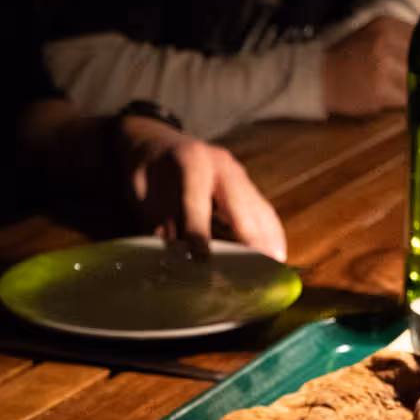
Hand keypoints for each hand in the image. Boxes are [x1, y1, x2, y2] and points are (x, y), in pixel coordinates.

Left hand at [116, 118, 286, 261]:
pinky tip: (277, 257)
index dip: (199, 232)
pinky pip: (265, 214)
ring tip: (273, 271)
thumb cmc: (149, 173)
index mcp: (190, 161)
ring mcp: (239, 176)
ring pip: (259, 211)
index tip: (202, 259)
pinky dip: (272, 236)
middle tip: (253, 273)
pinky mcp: (249, 188)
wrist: (160, 146)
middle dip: (248, 241)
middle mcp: (221, 165)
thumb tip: (171, 255)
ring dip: (268, 242)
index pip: (196, 201)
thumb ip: (157, 221)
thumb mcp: (142, 194)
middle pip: (240, 207)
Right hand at [323, 16, 411, 117]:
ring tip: (408, 93)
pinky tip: (398, 101)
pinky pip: (406, 98)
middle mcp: (387, 41)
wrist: (318, 76)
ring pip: (416, 80)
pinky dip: (406, 102)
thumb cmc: (345, 58)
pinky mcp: (381, 89)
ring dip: (416, 89)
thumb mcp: (371, 34)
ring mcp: (384, 66)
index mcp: (387, 24)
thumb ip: (397, 38)